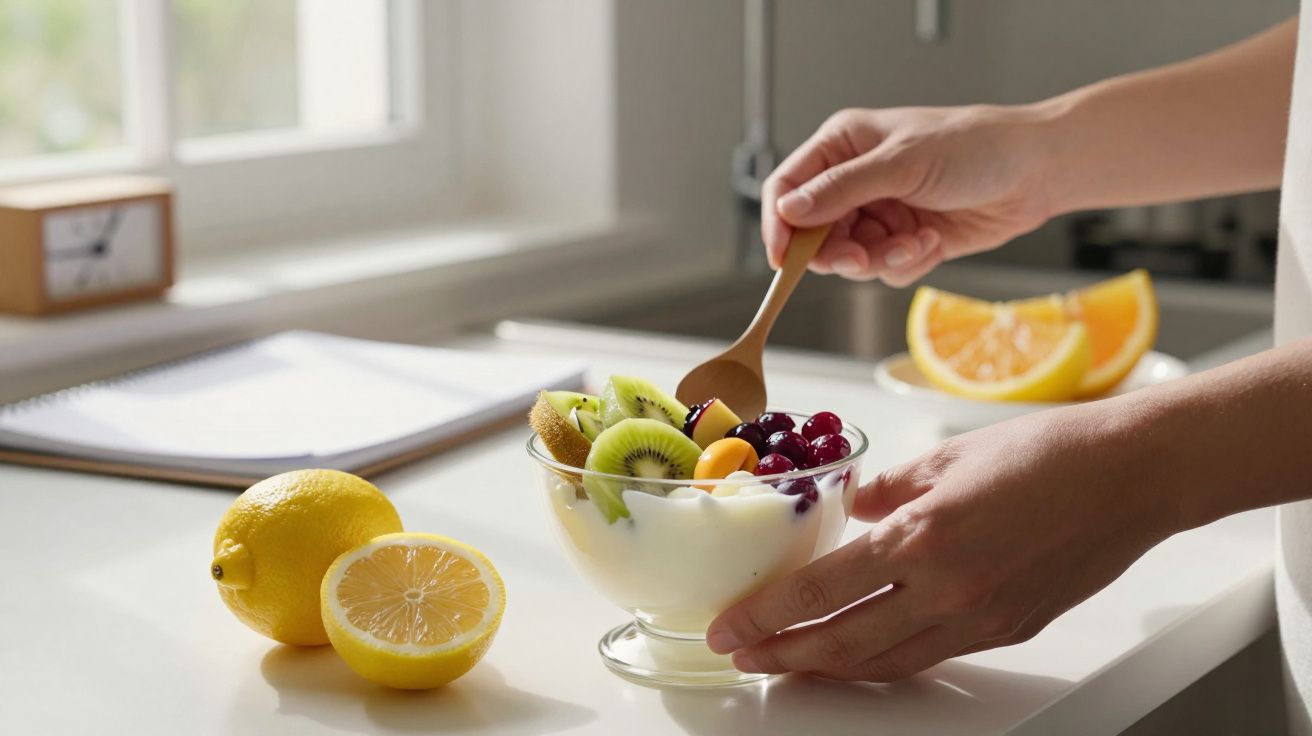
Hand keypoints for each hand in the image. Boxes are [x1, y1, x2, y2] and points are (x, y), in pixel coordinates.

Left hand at [706, 401, 1180, 681]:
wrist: (1127, 477)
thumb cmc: (1044, 453)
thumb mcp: (944, 456)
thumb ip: (886, 489)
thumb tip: (850, 509)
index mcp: (922, 537)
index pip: (820, 592)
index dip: (766, 617)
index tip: (729, 627)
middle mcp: (947, 589)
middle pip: (843, 644)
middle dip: (783, 655)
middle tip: (743, 657)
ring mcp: (979, 619)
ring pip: (884, 662)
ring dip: (828, 668)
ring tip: (788, 664)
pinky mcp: (1006, 631)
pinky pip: (930, 655)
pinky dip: (884, 659)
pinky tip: (860, 654)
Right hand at [762, 104, 1056, 285]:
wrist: (1036, 172)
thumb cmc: (976, 147)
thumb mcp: (902, 163)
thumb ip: (841, 189)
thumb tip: (788, 210)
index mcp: (843, 145)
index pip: (787, 188)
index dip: (779, 225)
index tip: (782, 259)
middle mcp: (855, 180)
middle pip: (814, 234)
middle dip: (839, 252)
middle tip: (860, 258)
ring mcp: (879, 212)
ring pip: (849, 258)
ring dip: (880, 259)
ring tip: (915, 242)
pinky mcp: (903, 240)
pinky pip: (883, 270)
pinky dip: (906, 262)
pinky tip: (933, 240)